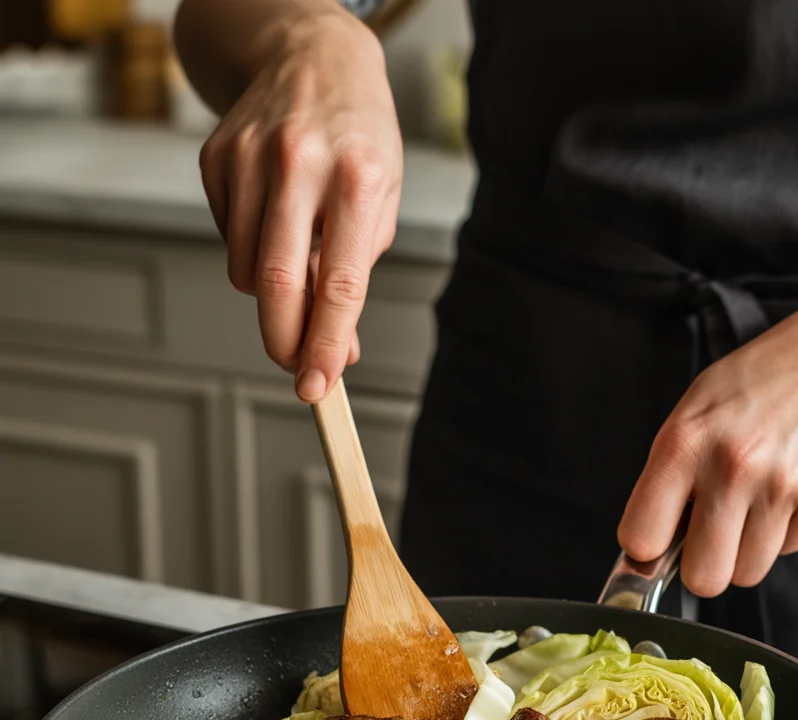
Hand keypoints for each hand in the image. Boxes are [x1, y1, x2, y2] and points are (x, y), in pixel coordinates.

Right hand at [198, 8, 401, 400]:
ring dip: (271, 293)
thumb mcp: (380, 201)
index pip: (340, 283)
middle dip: (283, 341)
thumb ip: (357, 272)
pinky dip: (251, 253)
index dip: (327, 343)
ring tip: (297, 258)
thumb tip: (337, 348)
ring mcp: (251, 158)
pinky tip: (273, 220)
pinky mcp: (217, 158)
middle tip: (293, 368)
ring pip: (247, 270)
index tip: (318, 384)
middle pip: (279, 282)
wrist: (311, 56)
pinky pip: (228, 241)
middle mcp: (300, 164)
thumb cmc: (358, 139)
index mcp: (357, 178)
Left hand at [618, 277, 797, 596]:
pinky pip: (788, 551)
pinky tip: (786, 489)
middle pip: (702, 579)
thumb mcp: (690, 414)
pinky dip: (785, 530)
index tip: (658, 541)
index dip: (648, 548)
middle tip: (711, 536)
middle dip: (703, 565)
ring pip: (747, 573)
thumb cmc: (756, 387)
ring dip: (746, 548)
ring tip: (753, 501)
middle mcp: (731, 467)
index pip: (642, 539)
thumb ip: (665, 478)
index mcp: (684, 444)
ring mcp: (781, 487)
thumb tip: (649, 546)